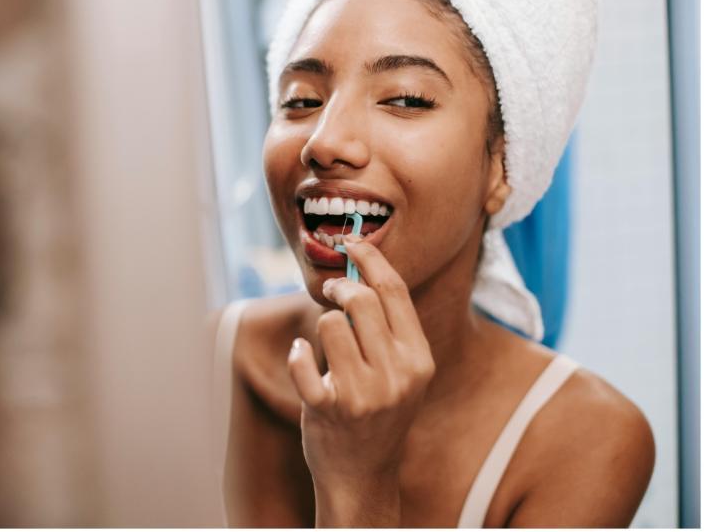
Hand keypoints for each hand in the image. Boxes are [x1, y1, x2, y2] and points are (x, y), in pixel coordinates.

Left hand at [287, 236, 435, 521]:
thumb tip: (363, 270)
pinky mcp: (328, 408)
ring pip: (329, 323)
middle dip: (339, 285)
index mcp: (418, 360)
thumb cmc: (380, 414)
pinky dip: (297, 353)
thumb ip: (390, 329)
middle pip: (361, 299)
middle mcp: (396, 375)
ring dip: (320, 325)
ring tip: (325, 346)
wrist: (363, 475)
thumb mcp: (402, 374)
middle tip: (330, 289)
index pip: (394, 291)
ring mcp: (363, 394)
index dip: (371, 258)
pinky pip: (302, 358)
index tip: (352, 240)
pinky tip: (303, 359)